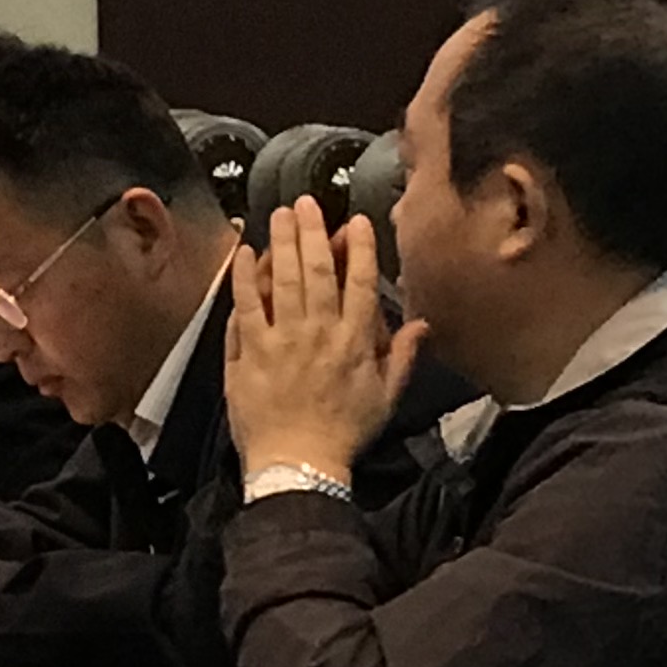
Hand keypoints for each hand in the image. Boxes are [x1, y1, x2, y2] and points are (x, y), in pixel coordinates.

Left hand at [222, 198, 422, 482]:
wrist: (298, 463)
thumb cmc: (344, 432)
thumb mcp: (385, 397)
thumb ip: (402, 356)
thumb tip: (422, 324)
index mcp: (356, 342)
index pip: (362, 284)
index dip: (360, 249)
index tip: (356, 221)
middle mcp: (320, 333)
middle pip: (318, 271)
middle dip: (314, 232)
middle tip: (307, 202)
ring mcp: (282, 340)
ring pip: (283, 280)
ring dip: (282, 243)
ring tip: (280, 214)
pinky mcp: (249, 351)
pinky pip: (246, 305)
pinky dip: (245, 276)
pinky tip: (244, 252)